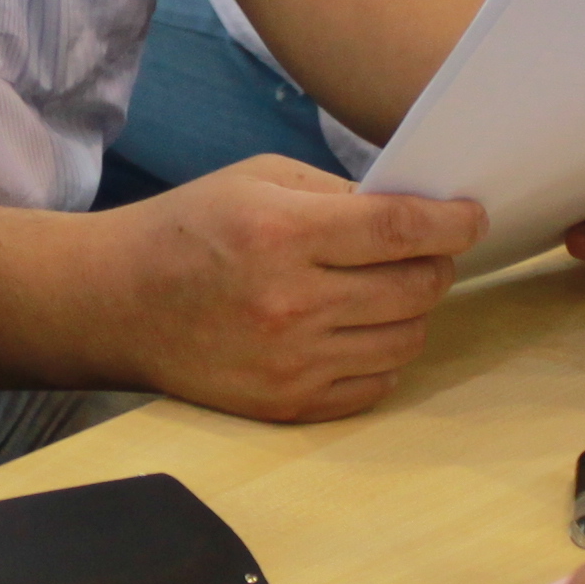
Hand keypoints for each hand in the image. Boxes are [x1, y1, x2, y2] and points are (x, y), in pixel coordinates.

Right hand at [101, 153, 479, 419]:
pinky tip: (360, 330)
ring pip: (405, 340)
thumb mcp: (256, 179)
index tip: (470, 216)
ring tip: (390, 289)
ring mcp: (289, 362)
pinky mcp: (285, 404)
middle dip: (437, 263)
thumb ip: (337, 193)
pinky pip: (374, 386)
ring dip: (412, 311)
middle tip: (429, 251)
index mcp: (282, 233)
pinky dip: (382, 356)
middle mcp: (290, 303)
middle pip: (415, 288)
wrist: (114, 304)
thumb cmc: (187, 230)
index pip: (401, 230)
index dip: (451, 222)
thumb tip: (414, 212)